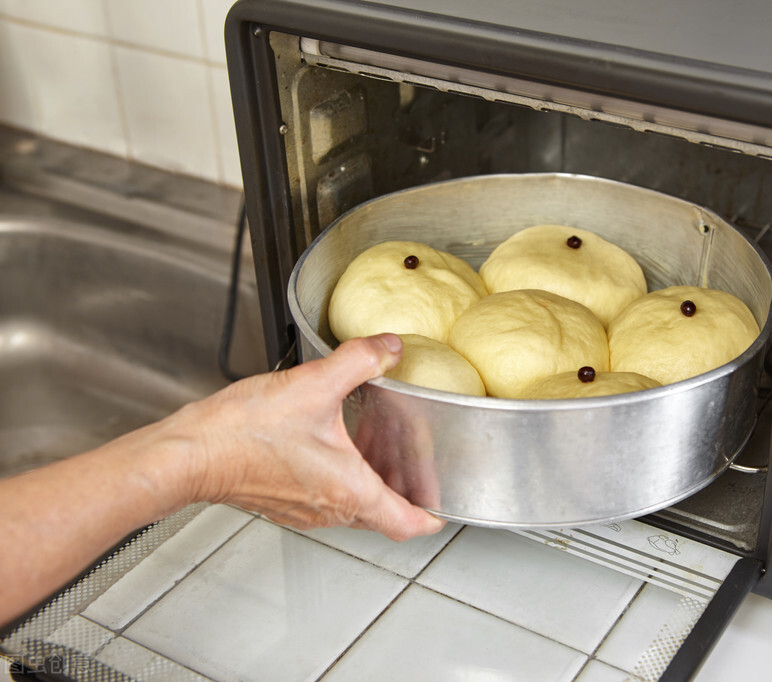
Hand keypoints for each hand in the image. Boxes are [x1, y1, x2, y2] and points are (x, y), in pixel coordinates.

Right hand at [169, 334, 445, 540]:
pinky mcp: (279, 501)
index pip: (405, 522)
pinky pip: (321, 499)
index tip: (442, 512)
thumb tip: (389, 348)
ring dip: (366, 486)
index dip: (430, 518)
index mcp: (349, 490)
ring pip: (350, 509)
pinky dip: (336, 481)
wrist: (187, 452)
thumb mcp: (314, 385)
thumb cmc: (243, 433)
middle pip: (380, 516)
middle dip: (401, 496)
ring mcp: (301, 509)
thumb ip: (360, 361)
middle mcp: (328, 509)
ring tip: (374, 454)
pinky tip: (328, 446)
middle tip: (413, 474)